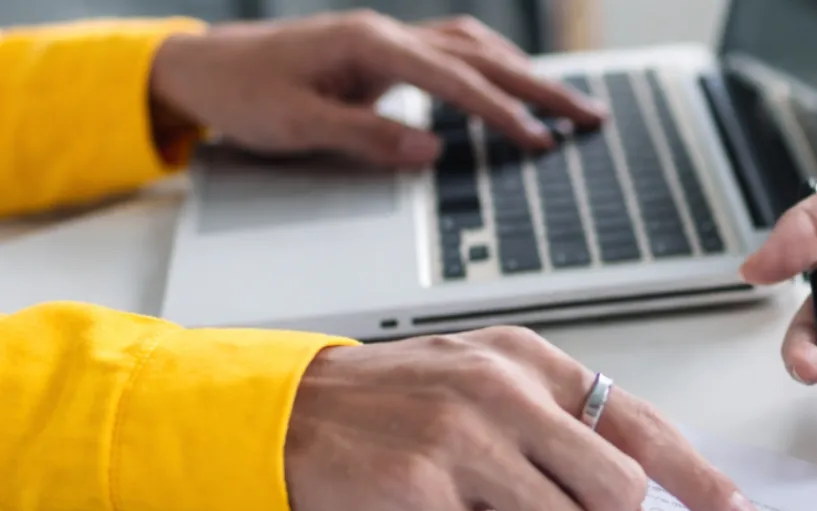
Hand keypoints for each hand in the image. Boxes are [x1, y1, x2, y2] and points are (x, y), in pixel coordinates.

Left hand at [149, 11, 606, 166]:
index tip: (541, 139)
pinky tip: (510, 86)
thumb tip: (431, 150)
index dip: (502, 113)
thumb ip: (366, 136)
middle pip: (481, 56)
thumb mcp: (296, 124)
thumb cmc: (245, 94)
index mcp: (369, 46)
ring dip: (524, 74)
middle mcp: (387, 35)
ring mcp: (388, 41)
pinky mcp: (385, 55)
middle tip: (590, 115)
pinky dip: (492, 70)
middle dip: (540, 86)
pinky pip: (455, 54)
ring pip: (475, 48)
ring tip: (567, 103)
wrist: (206, 68)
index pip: (455, 80)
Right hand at [284, 326, 765, 510]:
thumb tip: (631, 505)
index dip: (701, 480)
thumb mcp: (483, 388)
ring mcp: (462, 436)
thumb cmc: (390, 405)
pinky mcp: (420, 488)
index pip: (642, 424)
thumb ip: (559, 431)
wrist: (285, 412)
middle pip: (619, 492)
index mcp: (529, 360)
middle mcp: (503, 388)